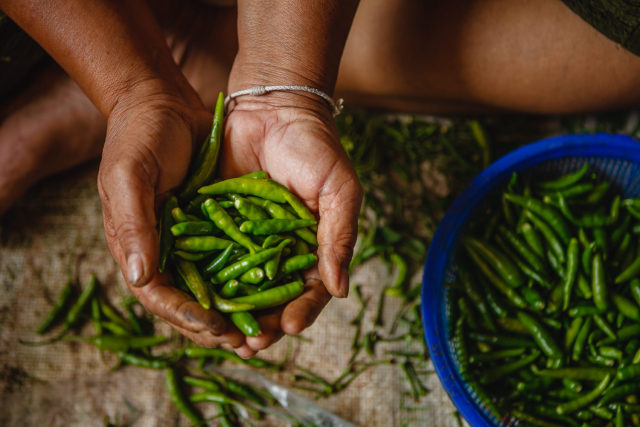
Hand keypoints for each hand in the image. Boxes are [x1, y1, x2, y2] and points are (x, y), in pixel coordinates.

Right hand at [97, 86, 248, 350]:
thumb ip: (132, 225)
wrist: (164, 103)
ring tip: (268, 327)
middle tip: (251, 341)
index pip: (159, 296)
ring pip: (216, 287)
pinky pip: (234, 259)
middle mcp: (165, 251)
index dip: (186, 316)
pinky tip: (275, 288)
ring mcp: (191, 240)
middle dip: (219, 326)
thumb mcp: (127, 176)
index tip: (216, 329)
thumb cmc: (138, 137)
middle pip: (191, 302)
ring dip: (239, 310)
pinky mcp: (215, 225)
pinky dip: (251, 277)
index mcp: (138, 247)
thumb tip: (143, 276)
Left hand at [218, 94, 361, 352]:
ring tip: (225, 336)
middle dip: (263, 324)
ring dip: (233, 313)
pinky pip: (211, 258)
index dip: (301, 311)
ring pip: (239, 286)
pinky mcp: (218, 224)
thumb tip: (339, 290)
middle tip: (251, 344)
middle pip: (271, 297)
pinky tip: (199, 300)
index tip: (289, 326)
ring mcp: (247, 239)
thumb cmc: (315, 148)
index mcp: (312, 246)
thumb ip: (339, 238)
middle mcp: (279, 249)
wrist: (273, 106)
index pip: (309, 290)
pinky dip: (205, 281)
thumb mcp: (338, 192)